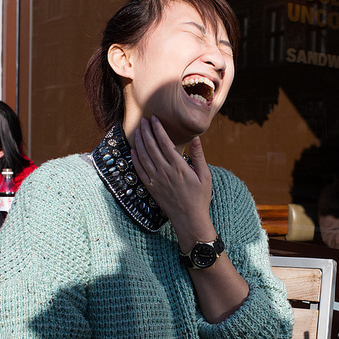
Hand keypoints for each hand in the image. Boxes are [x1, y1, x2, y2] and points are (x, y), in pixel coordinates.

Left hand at [132, 117, 214, 248]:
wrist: (189, 219)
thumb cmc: (200, 198)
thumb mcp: (205, 176)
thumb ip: (199, 157)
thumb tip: (196, 139)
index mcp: (179, 167)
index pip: (165, 143)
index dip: (158, 129)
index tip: (154, 119)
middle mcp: (165, 172)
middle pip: (152, 147)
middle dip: (146, 131)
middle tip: (143, 120)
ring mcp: (156, 180)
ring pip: (144, 156)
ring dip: (139, 142)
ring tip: (138, 131)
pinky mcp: (151, 188)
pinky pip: (140, 171)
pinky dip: (135, 159)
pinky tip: (133, 151)